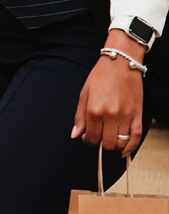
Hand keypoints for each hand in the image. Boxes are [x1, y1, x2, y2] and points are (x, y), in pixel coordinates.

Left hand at [71, 32, 144, 156]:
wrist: (120, 64)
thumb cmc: (100, 76)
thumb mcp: (84, 93)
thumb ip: (80, 116)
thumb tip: (75, 134)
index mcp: (94, 110)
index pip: (91, 137)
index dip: (87, 140)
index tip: (87, 138)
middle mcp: (110, 115)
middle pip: (106, 143)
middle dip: (100, 143)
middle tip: (99, 136)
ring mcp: (125, 116)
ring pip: (121, 142)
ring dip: (114, 145)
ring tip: (110, 138)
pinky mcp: (137, 114)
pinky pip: (136, 137)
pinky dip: (131, 147)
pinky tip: (125, 149)